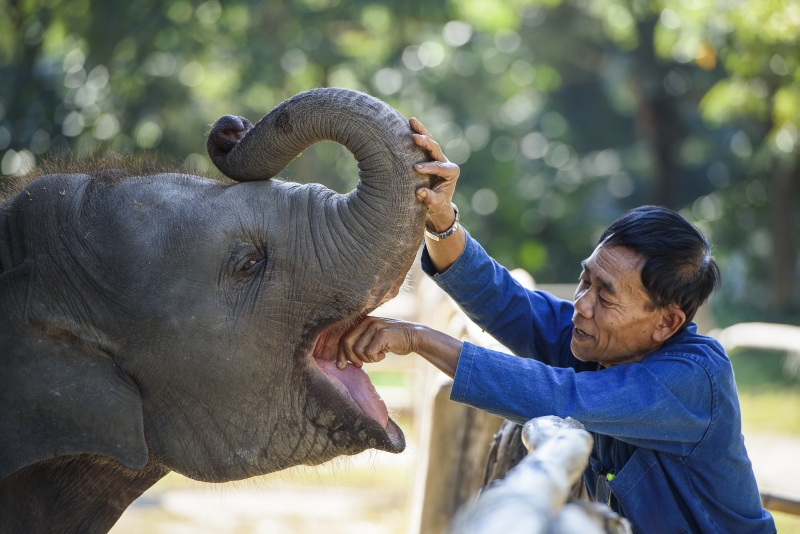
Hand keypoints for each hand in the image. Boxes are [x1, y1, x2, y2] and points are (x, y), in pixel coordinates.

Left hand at [336, 316, 463, 377]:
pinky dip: (375, 359)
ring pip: (358, 350)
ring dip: (367, 359)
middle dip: (351, 358)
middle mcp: (367, 321)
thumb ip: (360, 343)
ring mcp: (375, 326)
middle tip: (360, 364)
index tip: (341, 366)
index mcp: (363, 321)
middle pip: (347, 343)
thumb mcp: (374, 338)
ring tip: (378, 356)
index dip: (340, 353)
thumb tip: (342, 360)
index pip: (343, 338)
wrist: (415, 336)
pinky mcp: (382, 334)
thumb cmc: (393, 340)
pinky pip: (369, 353)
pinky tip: (384, 355)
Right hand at [410, 118, 460, 232]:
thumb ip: (430, 198)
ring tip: (411, 121)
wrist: (437, 202)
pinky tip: (407, 123)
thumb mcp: (435, 204)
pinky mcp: (428, 155)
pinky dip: (416, 133)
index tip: (416, 168)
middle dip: (426, 143)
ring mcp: (436, 157)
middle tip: (415, 138)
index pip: (440, 167)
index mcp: (451, 172)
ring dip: (421, 131)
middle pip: (436, 149)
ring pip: (430, 142)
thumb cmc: (437, 204)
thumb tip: (419, 192)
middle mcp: (445, 162)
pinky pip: (422, 143)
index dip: (429, 167)